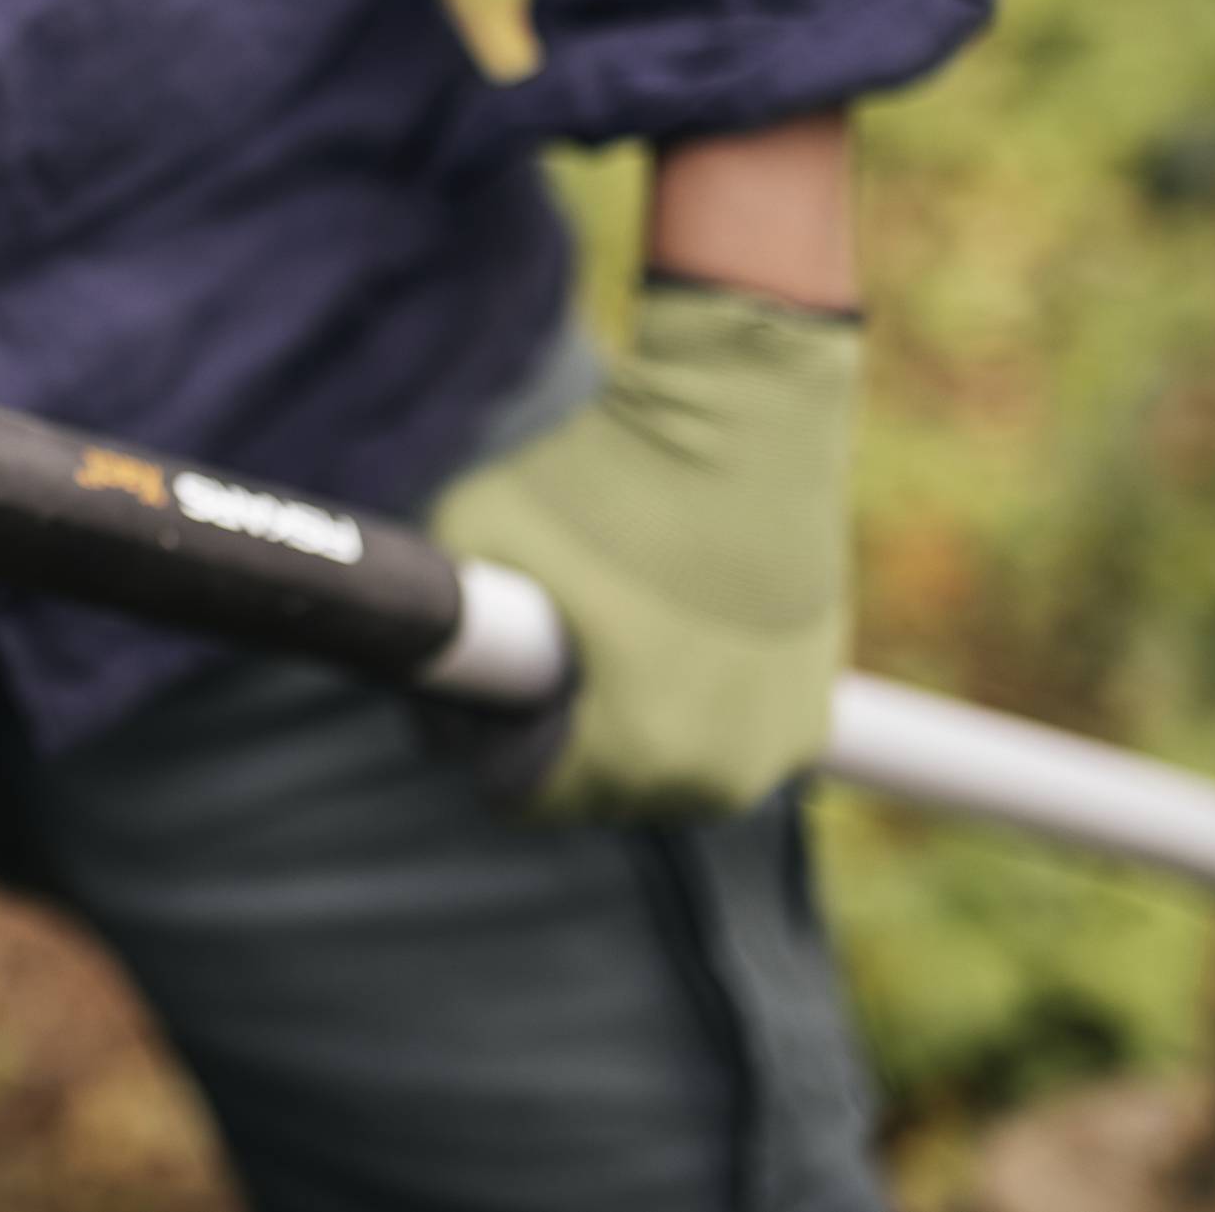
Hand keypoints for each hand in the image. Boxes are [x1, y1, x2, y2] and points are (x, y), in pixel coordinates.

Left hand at [429, 280, 859, 820]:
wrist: (748, 418)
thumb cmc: (609, 474)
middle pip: (593, 794)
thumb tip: (400, 657)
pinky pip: (720, 738)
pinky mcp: (814, 713)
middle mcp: (715, 777)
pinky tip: (660, 639)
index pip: (522, 796)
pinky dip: (685, 707)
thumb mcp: (476, 531)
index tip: (477, 681)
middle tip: (537, 652)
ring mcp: (777, 749)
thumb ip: (438, 614)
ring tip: (599, 640)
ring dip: (619, 729)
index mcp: (632, 755)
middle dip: (554, 736)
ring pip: (658, 773)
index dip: (478, 738)